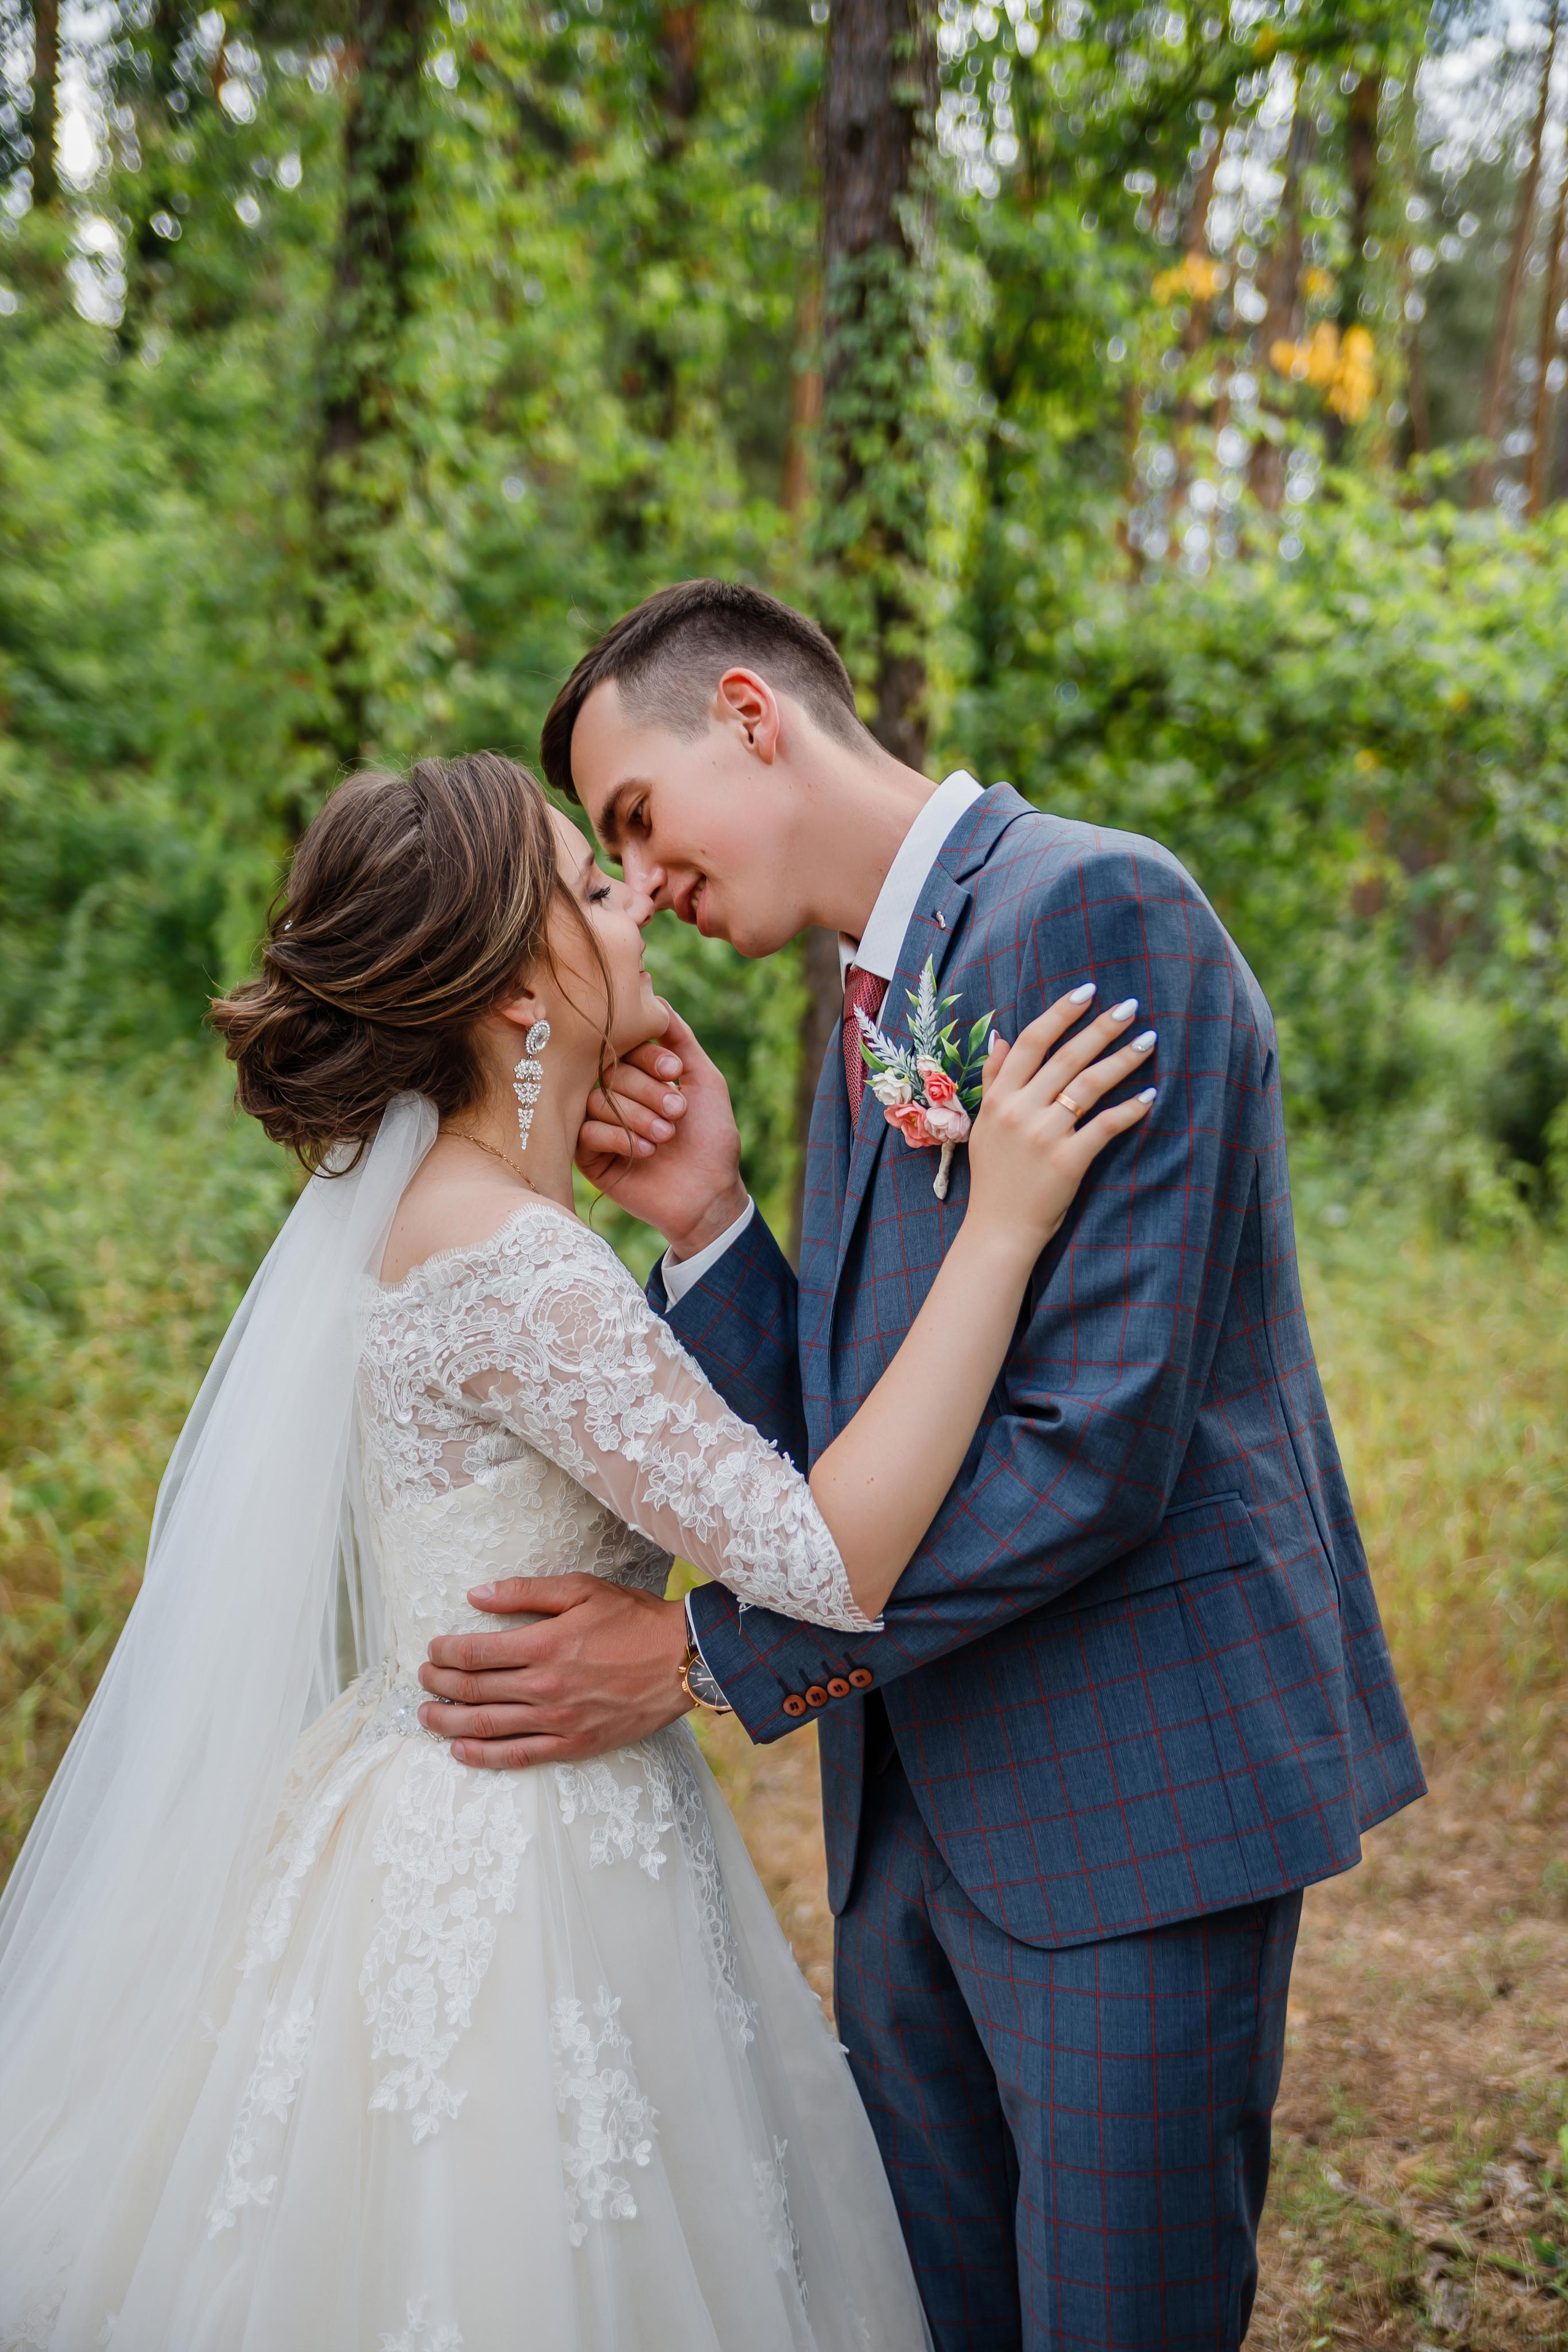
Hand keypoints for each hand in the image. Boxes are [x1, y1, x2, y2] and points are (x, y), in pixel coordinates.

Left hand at [418, 1575, 692, 1767]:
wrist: (683, 1662)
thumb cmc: (634, 1619)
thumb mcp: (582, 1589)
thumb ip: (526, 1591)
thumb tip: (476, 1594)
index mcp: (544, 1644)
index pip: (475, 1653)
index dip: (444, 1652)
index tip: (431, 1649)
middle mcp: (545, 1686)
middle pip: (473, 1690)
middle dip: (438, 1684)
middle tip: (421, 1679)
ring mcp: (558, 1720)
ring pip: (487, 1726)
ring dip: (448, 1721)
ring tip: (426, 1716)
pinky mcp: (574, 1745)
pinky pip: (518, 1755)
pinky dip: (483, 1756)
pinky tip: (460, 1750)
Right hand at [575, 1003, 747, 1256]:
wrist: (709, 1195)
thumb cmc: (712, 1139)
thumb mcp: (706, 1081)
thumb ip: (682, 1040)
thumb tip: (657, 999)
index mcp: (639, 1075)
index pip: (625, 1047)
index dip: (649, 1056)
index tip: (676, 1072)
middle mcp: (614, 1095)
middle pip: (609, 1071)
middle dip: (647, 1090)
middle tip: (678, 1112)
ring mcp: (598, 1124)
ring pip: (597, 1100)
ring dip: (636, 1116)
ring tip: (666, 1136)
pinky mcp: (588, 1156)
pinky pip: (585, 1131)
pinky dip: (618, 1137)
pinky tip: (646, 1152)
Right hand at [966, 987, 1155, 1253]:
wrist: (999, 1229)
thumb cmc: (996, 1177)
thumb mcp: (986, 1125)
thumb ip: (993, 1081)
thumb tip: (1001, 1039)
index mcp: (999, 1098)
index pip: (1031, 1042)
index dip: (1060, 1013)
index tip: (1087, 991)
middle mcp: (1019, 1110)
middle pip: (1066, 1057)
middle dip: (1100, 1028)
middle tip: (1130, 1006)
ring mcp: (1043, 1135)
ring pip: (1088, 1085)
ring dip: (1121, 1060)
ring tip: (1148, 1040)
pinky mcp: (1068, 1161)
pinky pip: (1104, 1126)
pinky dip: (1129, 1108)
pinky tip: (1150, 1095)